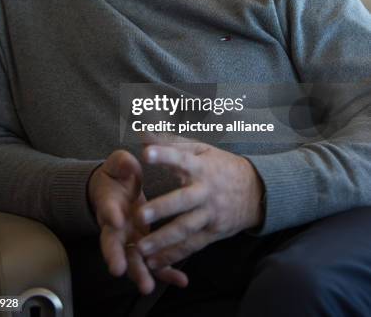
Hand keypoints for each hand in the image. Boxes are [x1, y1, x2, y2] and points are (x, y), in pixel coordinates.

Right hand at [88, 149, 187, 293]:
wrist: (113, 189)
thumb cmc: (116, 176)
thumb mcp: (117, 165)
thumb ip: (121, 163)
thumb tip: (127, 161)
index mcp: (109, 204)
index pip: (107, 209)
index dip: (110, 213)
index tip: (116, 218)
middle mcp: (116, 226)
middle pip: (113, 244)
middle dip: (115, 256)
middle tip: (118, 269)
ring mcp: (130, 238)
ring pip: (132, 259)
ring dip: (139, 273)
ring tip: (147, 286)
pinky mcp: (144, 245)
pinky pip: (155, 261)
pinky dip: (166, 272)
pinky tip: (181, 280)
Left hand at [135, 140, 263, 269]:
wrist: (257, 191)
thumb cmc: (221, 166)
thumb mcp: (201, 149)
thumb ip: (170, 142)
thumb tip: (142, 131)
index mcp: (201, 167)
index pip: (181, 158)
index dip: (164, 155)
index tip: (145, 153)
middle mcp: (205, 191)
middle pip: (183, 201)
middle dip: (162, 208)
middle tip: (140, 214)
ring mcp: (210, 214)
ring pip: (186, 228)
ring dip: (163, 239)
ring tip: (140, 247)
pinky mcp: (213, 232)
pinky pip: (192, 246)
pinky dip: (173, 256)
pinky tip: (154, 264)